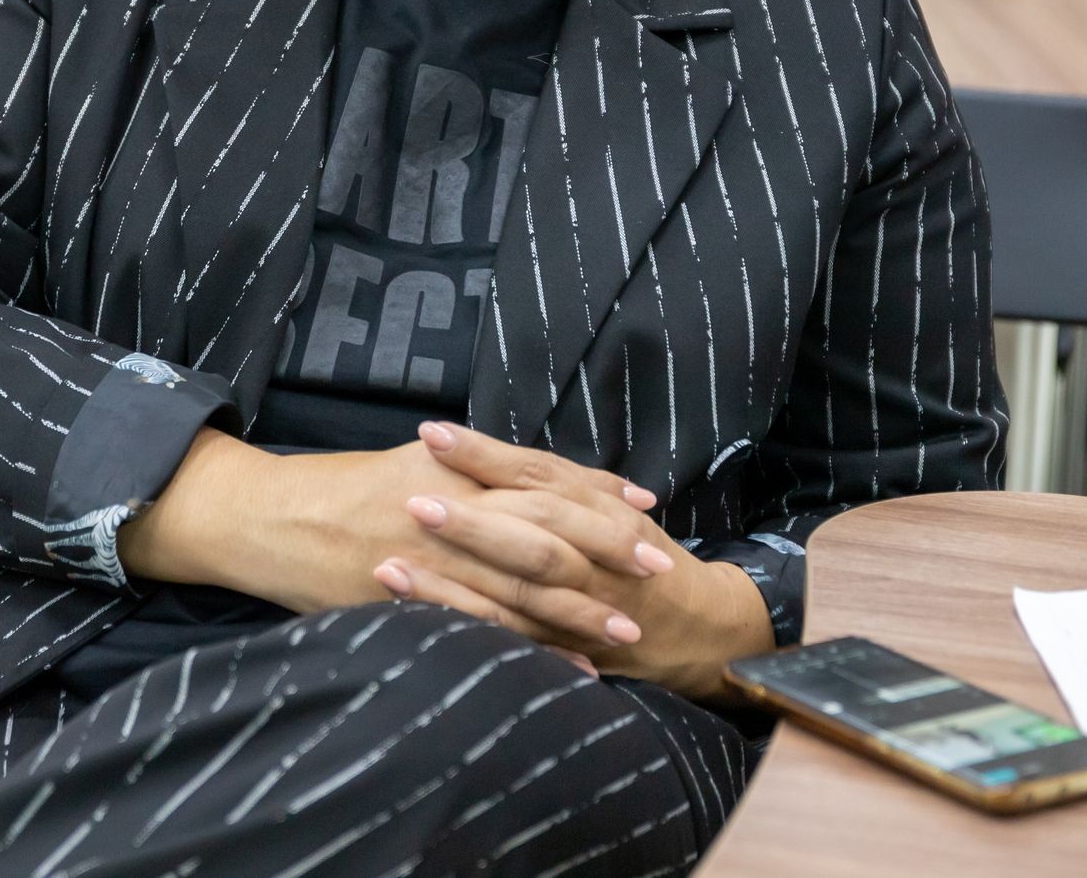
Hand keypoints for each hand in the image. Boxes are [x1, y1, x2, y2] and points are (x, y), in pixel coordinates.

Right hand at [117, 428, 647, 678]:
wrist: (266, 517)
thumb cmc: (339, 489)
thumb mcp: (410, 463)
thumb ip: (471, 470)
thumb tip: (531, 479)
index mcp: (452, 464)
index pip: (542, 476)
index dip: (597, 493)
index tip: (645, 509)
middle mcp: (448, 503)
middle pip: (545, 527)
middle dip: (605, 550)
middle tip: (657, 570)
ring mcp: (430, 554)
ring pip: (521, 583)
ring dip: (579, 608)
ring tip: (630, 629)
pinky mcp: (410, 597)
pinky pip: (481, 626)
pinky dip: (530, 646)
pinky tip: (568, 666)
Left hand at [371, 422, 774, 700]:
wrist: (697, 628)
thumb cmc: (643, 560)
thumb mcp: (616, 513)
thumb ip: (564, 485)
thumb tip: (490, 456)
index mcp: (600, 513)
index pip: (536, 475)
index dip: (485, 455)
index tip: (432, 434)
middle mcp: (591, 560)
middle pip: (527, 534)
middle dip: (468, 520)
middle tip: (409, 499)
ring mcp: (579, 610)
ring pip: (514, 595)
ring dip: (449, 583)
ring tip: (390, 564)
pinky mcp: (564, 651)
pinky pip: (513, 642)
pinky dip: (467, 630)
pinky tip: (420, 622)